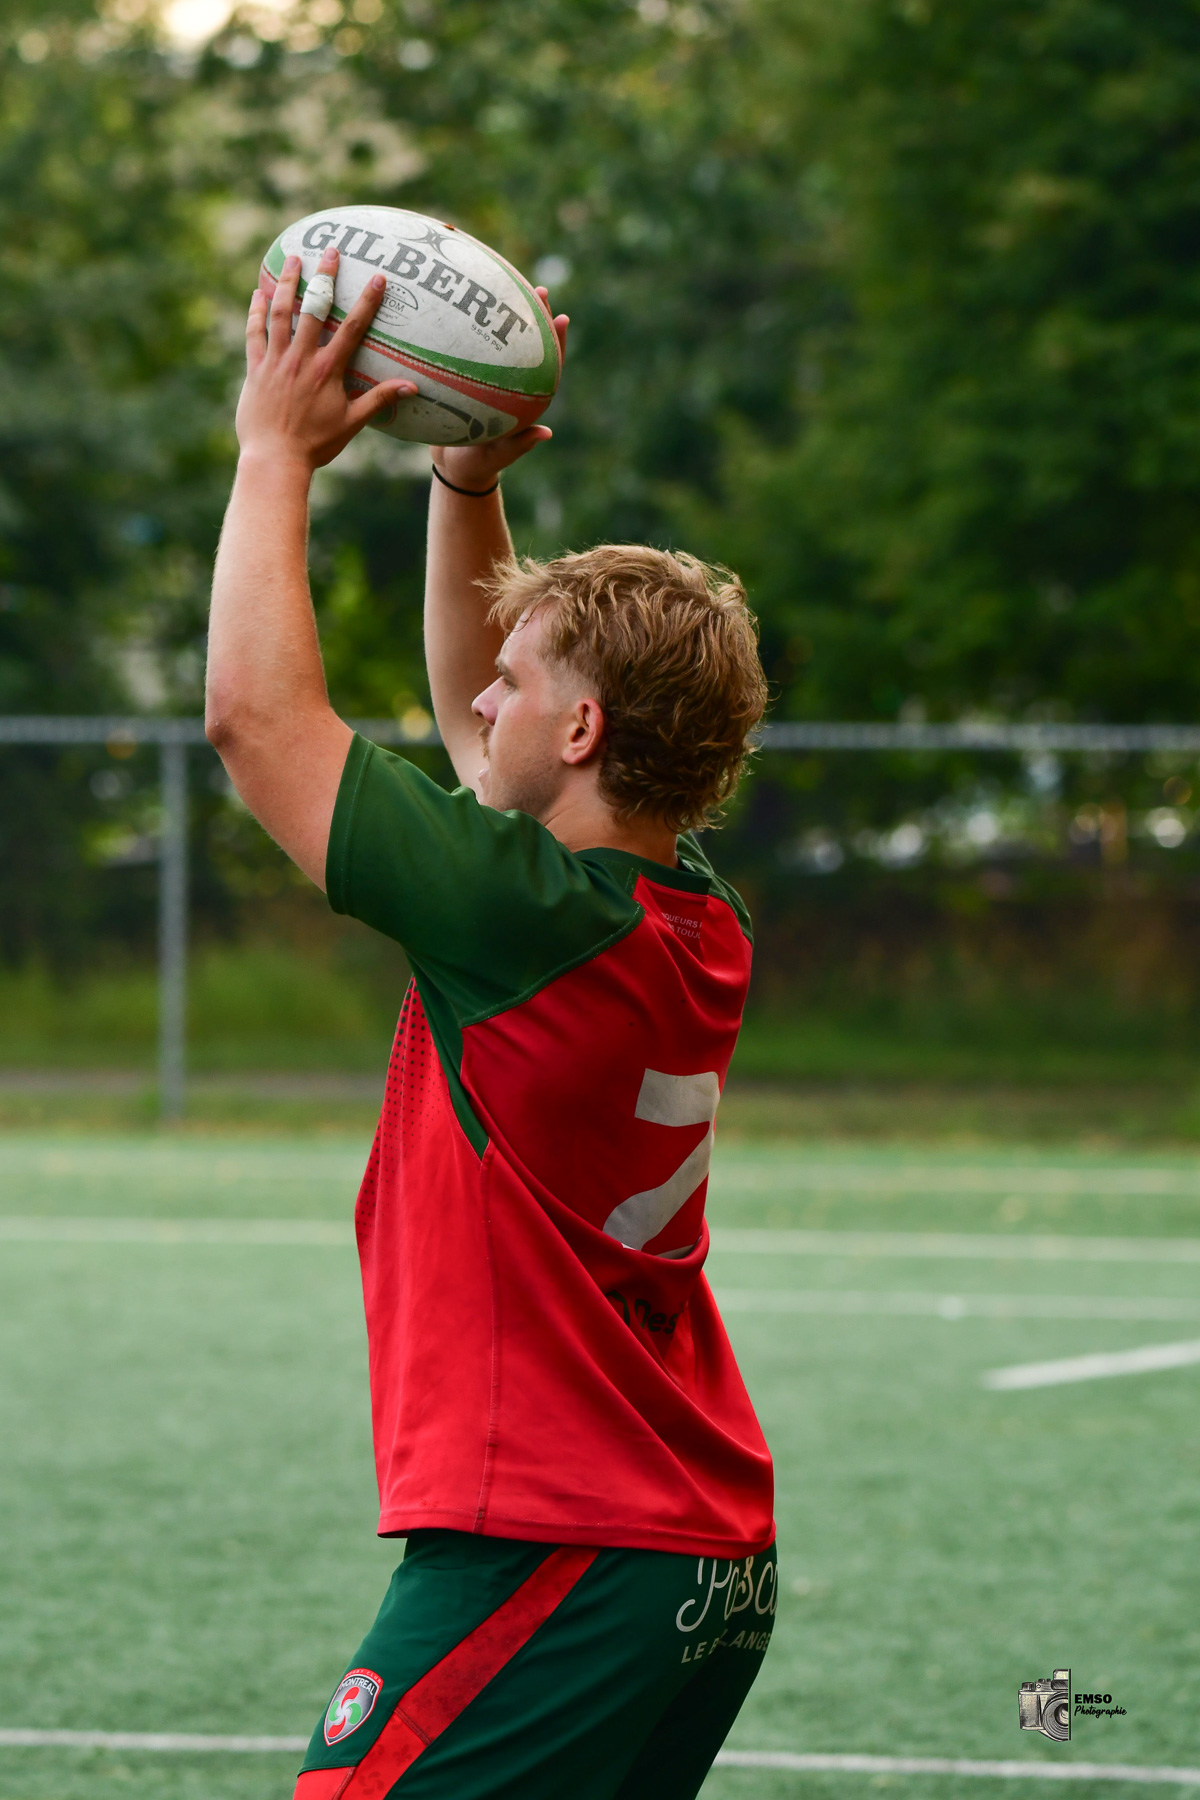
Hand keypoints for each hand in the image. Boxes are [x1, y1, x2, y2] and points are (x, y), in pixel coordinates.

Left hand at [236, 247, 417, 470]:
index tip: (377, 276)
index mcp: (328, 370)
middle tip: (330, 251)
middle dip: (324, 277)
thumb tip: (412, 387)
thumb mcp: (352, 423)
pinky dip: (256, 311)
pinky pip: (254, 333)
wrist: (275, 459)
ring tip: (293, 259)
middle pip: (315, 308)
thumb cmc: (316, 445)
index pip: (353, 327)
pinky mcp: (255, 369)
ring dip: (287, 283)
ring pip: (281, 312)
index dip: (367, 300)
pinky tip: (258, 292)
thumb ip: (379, 400)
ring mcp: (276, 361)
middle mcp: (302, 359)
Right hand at [432, 289, 568, 491]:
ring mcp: (492, 376)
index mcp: (527, 399)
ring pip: (503, 341)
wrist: (453, 467)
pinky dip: (470, 328)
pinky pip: (472, 348)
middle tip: (538, 289)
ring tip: (505, 283)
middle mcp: (513, 382)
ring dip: (505, 313)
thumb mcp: (498, 456)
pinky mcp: (470, 374)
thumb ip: (519, 446)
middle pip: (531, 344)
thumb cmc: (479, 464)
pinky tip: (458, 306)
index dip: (557, 342)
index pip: (549, 366)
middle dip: (536, 315)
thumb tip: (546, 433)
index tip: (560, 318)